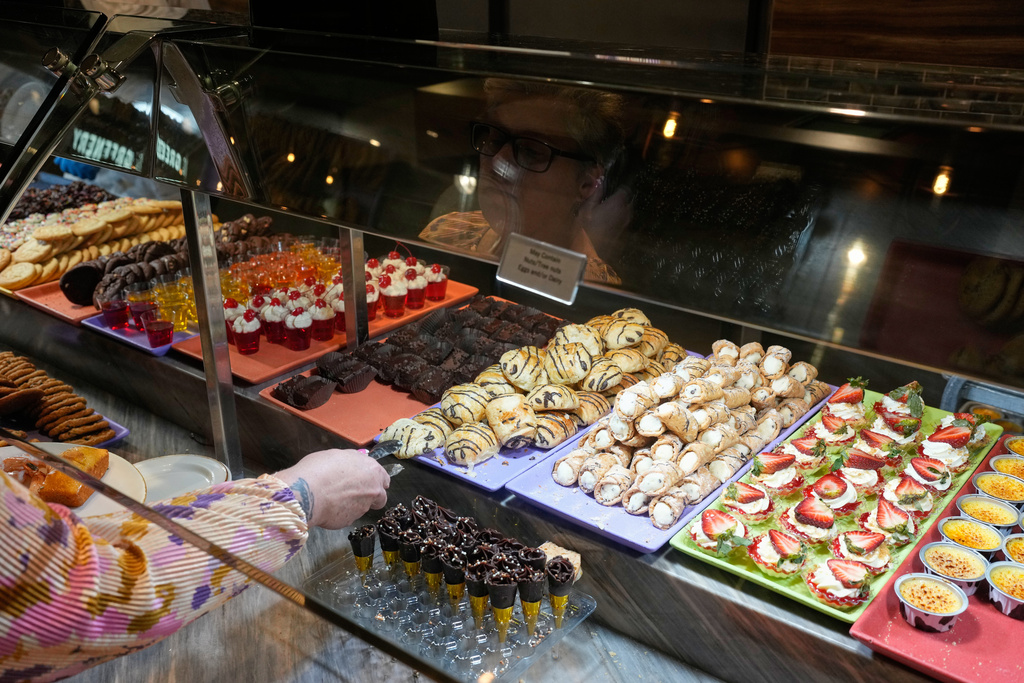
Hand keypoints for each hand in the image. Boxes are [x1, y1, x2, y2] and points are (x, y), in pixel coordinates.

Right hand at [274, 449, 389, 528]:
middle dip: (371, 497)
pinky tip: (328, 507)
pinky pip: (347, 517)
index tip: (369, 482)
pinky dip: (340, 513)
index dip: (376, 481)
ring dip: (353, 505)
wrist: (306, 492)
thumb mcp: (338, 455)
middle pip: (380, 498)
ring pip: (362, 508)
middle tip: (354, 494)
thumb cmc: (319, 469)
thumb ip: (352, 463)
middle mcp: (373, 490)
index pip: (384, 479)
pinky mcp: (350, 521)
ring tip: (334, 498)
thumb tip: (352, 467)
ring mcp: (362, 507)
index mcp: (372, 471)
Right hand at [576, 182, 631, 256]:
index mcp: (617, 203)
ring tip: (607, 209)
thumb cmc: (586, 227)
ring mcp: (626, 222)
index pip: (624, 189)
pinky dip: (619, 217)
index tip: (611, 188)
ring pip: (627, 210)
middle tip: (608, 199)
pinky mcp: (624, 231)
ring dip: (620, 208)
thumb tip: (600, 182)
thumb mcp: (587, 208)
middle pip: (628, 200)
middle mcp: (625, 211)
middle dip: (620, 198)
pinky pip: (623, 219)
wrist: (591, 250)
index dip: (618, 188)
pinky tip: (608, 220)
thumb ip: (596, 194)